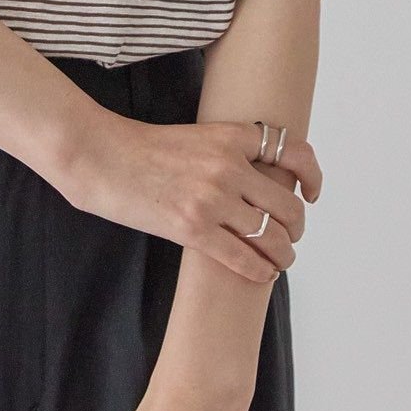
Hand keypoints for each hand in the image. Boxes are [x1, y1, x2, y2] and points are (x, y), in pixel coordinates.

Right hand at [59, 115, 321, 283]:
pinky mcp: (192, 228)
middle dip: (295, 227)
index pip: (293, 151)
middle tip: (289, 237)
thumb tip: (252, 183)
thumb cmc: (138, 148)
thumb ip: (224, 154)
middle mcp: (228, 166)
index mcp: (230, 136)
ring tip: (279, 261)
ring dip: (283, 254)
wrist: (98, 155)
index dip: (312, 176)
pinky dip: (260, 270)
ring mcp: (212, 198)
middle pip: (288, 204)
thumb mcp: (193, 137)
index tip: (312, 194)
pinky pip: (243, 258)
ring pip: (271, 235)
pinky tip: (262, 274)